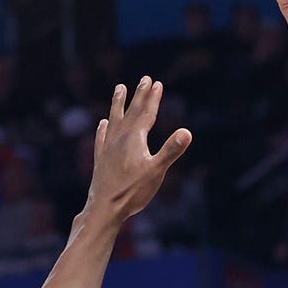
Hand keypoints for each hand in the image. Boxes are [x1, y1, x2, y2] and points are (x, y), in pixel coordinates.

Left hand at [84, 78, 193, 227]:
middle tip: (145, 79)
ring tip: (119, 89)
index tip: (157, 83)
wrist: (104, 209)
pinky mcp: (101, 160)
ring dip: (118, 104)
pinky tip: (102, 124)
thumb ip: (171, 151)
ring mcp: (108, 148)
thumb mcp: (156, 171)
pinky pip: (102, 138)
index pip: (146, 113)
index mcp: (134, 138)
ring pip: (114, 120)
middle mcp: (119, 138)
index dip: (153, 98)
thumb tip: (187, 132)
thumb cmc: (132, 191)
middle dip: (139, 95)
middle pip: (132, 112)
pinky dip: (103, 129)